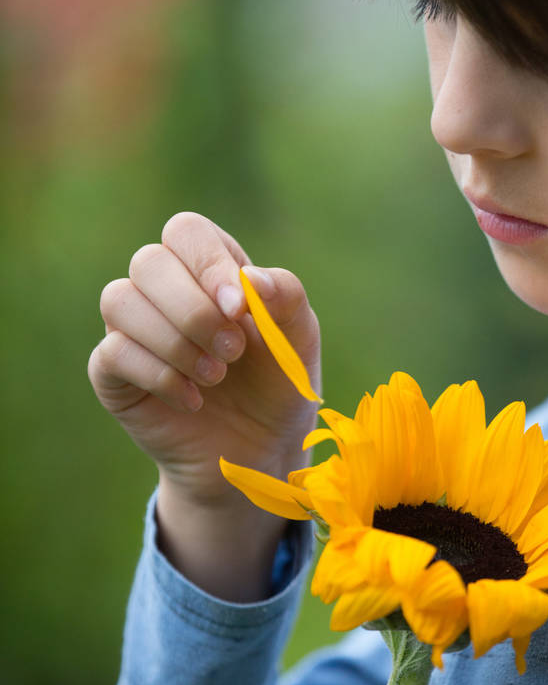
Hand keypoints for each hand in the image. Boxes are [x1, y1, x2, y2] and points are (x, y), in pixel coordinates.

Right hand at [88, 212, 320, 597]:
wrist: (259, 451)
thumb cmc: (278, 386)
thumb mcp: (298, 339)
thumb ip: (286, 296)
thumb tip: (250, 278)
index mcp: (207, 270)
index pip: (186, 232)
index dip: (208, 264)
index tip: (239, 308)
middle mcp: (163, 292)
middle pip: (148, 262)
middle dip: (194, 310)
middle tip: (233, 352)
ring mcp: (133, 331)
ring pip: (119, 301)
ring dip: (174, 342)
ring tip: (215, 377)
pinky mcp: (113, 374)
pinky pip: (112, 353)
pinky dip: (158, 376)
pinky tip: (193, 401)